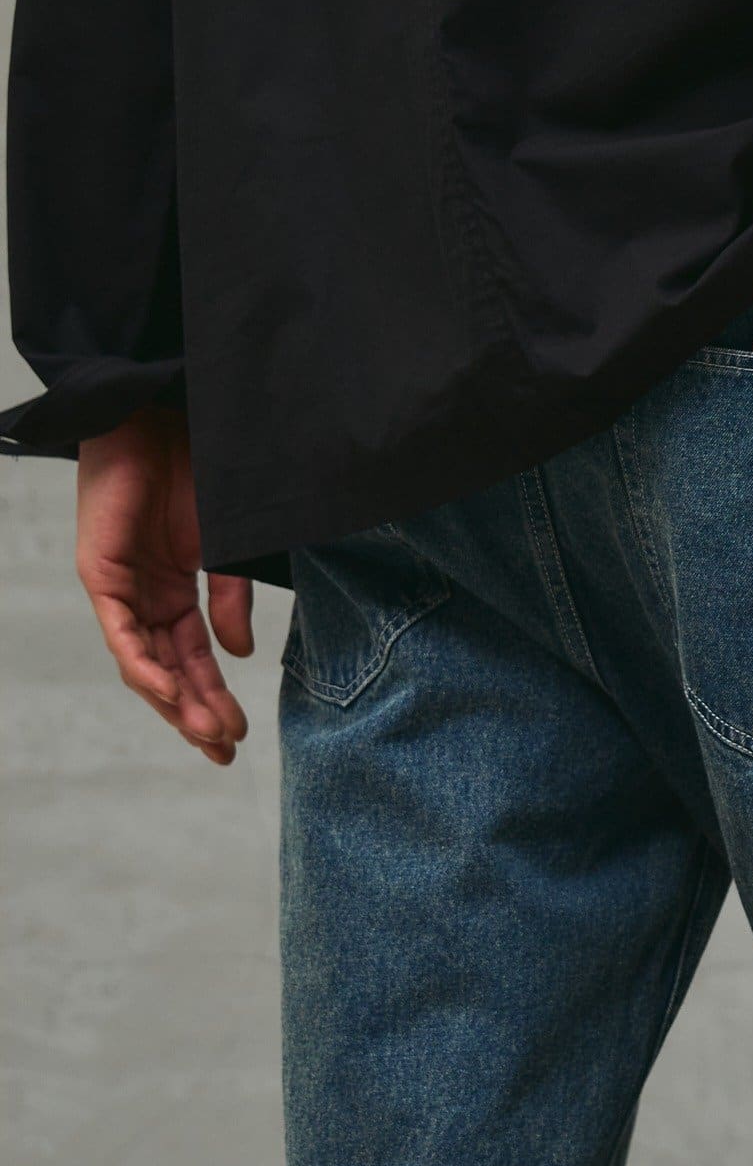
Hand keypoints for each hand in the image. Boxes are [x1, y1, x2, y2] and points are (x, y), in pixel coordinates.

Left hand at [76, 406, 252, 764]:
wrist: (166, 416)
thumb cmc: (199, 471)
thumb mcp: (229, 546)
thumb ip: (230, 600)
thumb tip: (239, 654)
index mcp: (176, 591)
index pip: (193, 659)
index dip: (214, 698)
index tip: (238, 737)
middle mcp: (146, 597)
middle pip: (167, 670)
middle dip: (194, 712)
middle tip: (223, 749)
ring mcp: (121, 588)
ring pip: (142, 661)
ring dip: (172, 700)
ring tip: (205, 731)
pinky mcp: (100, 573)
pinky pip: (120, 632)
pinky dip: (143, 664)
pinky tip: (167, 693)